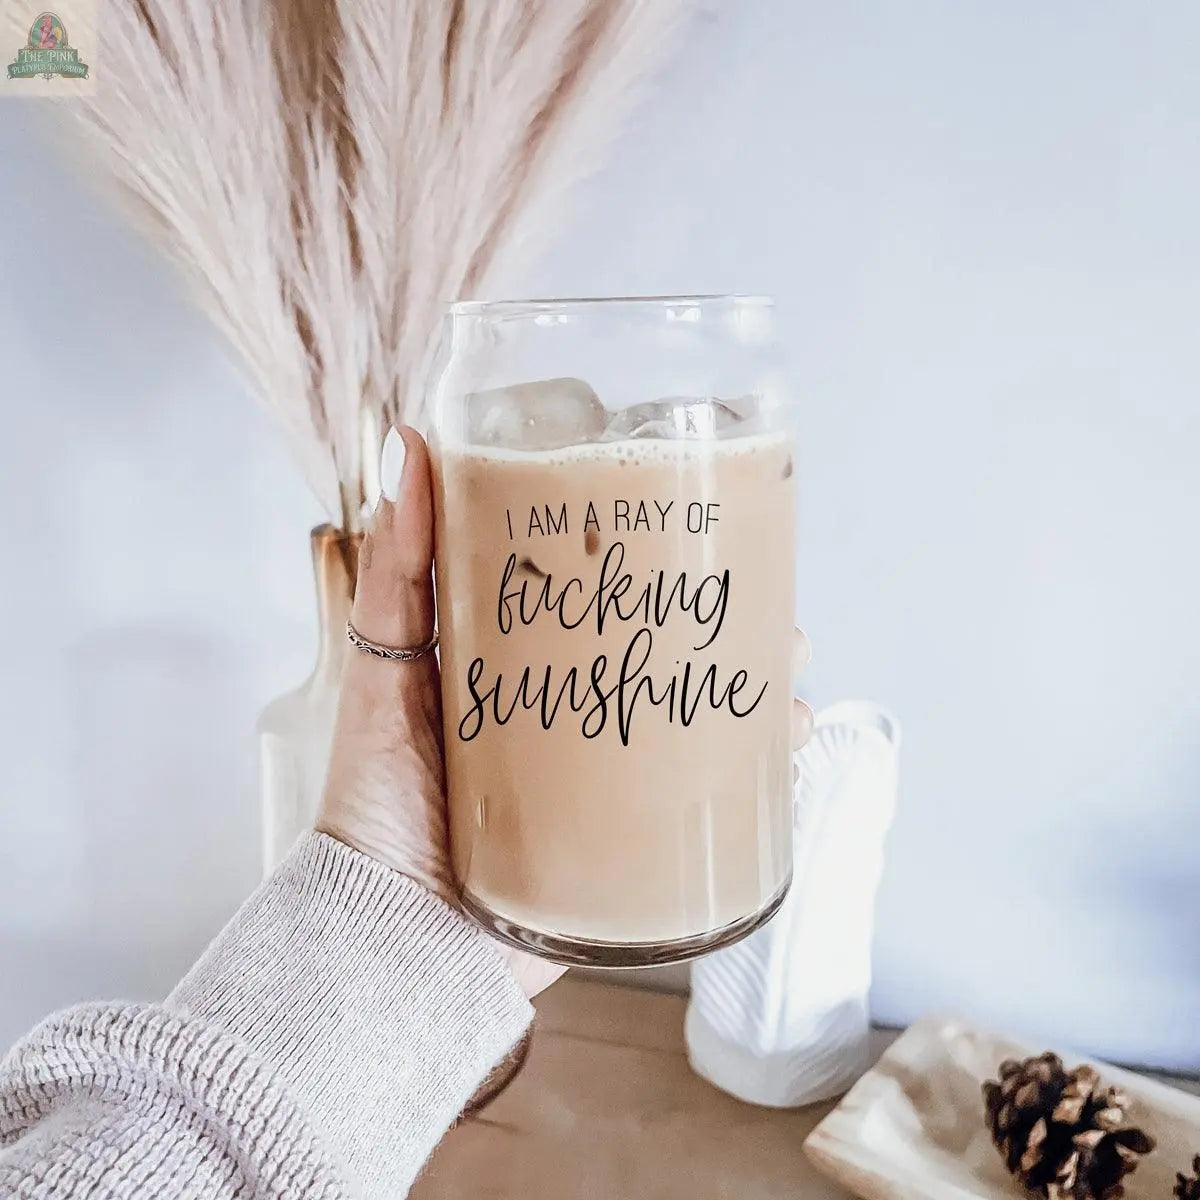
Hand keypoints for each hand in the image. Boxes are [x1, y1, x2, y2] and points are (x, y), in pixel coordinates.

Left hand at [316, 427, 814, 999]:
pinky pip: (706, 806)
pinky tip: (783, 748)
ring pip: (704, 725)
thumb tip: (406, 447)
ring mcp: (611, 787)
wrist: (394, 942)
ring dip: (756, 692)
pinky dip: (754, 777)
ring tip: (789, 668)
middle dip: (728, 627)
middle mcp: (579, 722)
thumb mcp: (385, 670)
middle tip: (765, 601)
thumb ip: (397, 571)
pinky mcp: (631, 849)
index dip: (656, 567)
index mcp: (527, 674)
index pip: (605, 607)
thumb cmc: (378, 805)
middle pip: (670, 659)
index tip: (697, 524)